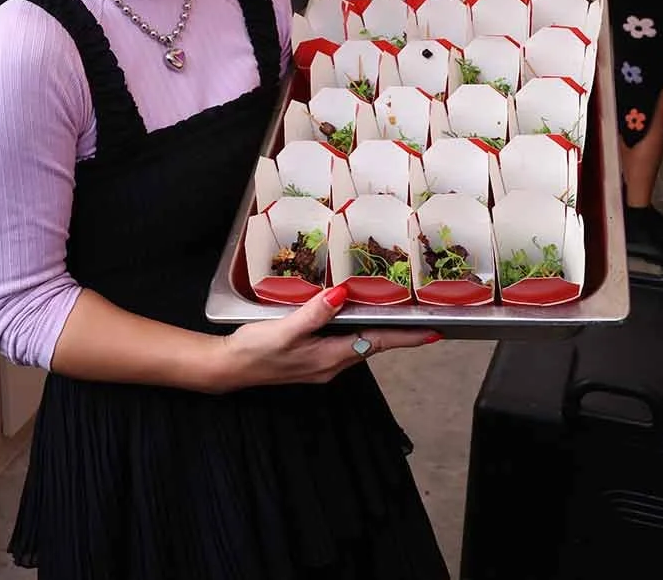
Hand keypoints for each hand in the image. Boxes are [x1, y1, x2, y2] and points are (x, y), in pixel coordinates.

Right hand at [213, 284, 439, 391]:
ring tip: (393, 312)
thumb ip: (315, 313)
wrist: (228, 368)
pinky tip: (350, 316)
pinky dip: (354, 329)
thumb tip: (343, 294)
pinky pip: (341, 342)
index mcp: (331, 357)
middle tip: (420, 317)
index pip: (378, 343)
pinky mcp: (309, 359)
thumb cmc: (255, 350)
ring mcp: (320, 364)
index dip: (408, 338)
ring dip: (376, 330)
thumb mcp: (286, 329)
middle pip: (372, 344)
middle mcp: (331, 364)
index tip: (434, 333)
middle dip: (398, 333)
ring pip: (357, 343)